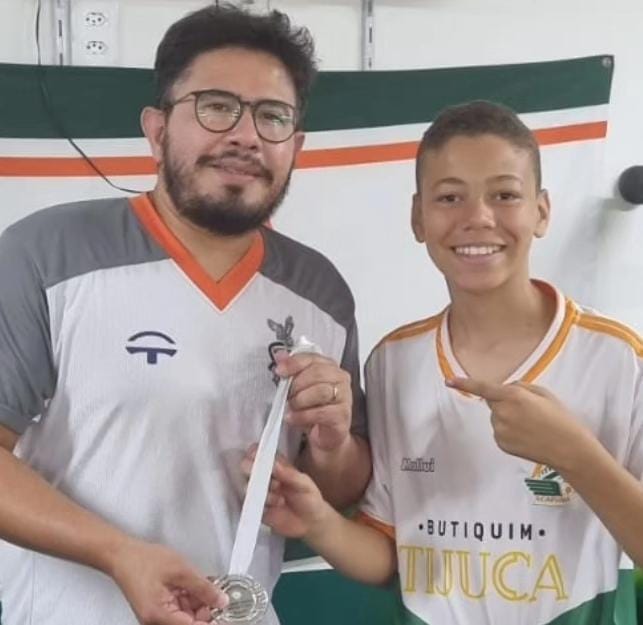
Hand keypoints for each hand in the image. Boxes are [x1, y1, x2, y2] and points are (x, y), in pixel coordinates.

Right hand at [109, 539, 227, 624]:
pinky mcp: (159, 609)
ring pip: (186, 616)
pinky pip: (179, 609)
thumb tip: (221, 601)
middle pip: (189, 623)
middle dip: (206, 610)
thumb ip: (203, 587)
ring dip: (199, 603)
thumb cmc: (143, 561)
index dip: (210, 621)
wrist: (123, 555)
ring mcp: (157, 616)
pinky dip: (190, 599)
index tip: (224, 613)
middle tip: (218, 593)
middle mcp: (156, 621)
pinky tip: (195, 586)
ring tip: (205, 584)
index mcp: (159, 616)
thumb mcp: (181, 571)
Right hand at [241, 448, 328, 539]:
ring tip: (281, 499)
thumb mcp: (305, 484)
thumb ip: (290, 474)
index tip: (262, 460)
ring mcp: (258, 492)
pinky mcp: (255, 508)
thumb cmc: (309, 498)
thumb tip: (274, 464)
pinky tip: (276, 507)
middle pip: (245, 466)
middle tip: (274, 482)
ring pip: (246, 486)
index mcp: (275, 464)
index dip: (255, 453)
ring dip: (263, 491)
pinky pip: (248, 504)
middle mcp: (263, 475)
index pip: (258, 452)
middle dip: (254, 471)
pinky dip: (261, 505)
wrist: (309, 524)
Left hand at [275, 352, 351, 451]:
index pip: (312, 358)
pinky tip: (294, 418)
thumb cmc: (313, 408)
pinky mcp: (342, 415)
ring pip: (320, 391)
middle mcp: (340, 379)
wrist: (324, 434)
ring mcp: (344, 396)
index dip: (294, 363)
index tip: (280, 370)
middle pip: (317, 373)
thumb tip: (280, 356)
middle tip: (287, 395)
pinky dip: (303, 416)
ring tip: (292, 407)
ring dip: (300, 401)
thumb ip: (292, 370)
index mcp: (330, 367)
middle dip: (297, 385)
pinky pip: (321, 412)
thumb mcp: (300, 388)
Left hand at [446, 377, 591, 469]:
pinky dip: (509, 432)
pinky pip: (500, 432)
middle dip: (505, 403)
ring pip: (497, 418)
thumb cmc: (560, 418)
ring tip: (532, 426)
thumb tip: (505, 389)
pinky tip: (527, 437)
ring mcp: (500, 430)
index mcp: (513, 396)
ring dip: (508, 418)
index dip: (464, 383)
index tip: (449, 381)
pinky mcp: (501, 444)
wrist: (569, 449)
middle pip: (493, 402)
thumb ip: (519, 387)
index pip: (483, 388)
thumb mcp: (543, 393)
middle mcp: (502, 413)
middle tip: (530, 411)